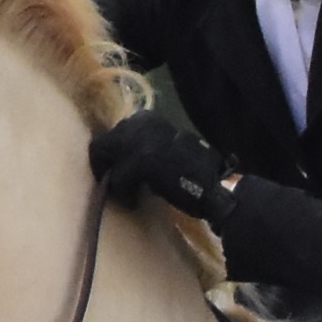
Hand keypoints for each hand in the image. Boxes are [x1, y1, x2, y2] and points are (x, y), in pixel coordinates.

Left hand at [91, 108, 230, 219]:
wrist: (217, 188)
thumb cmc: (197, 173)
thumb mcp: (169, 148)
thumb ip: (148, 145)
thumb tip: (123, 157)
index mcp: (150, 118)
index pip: (115, 132)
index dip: (111, 155)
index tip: (116, 172)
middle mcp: (144, 123)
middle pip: (103, 142)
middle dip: (104, 165)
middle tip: (112, 184)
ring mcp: (143, 140)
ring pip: (106, 158)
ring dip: (111, 178)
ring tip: (121, 193)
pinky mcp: (144, 160)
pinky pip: (118, 177)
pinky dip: (123, 193)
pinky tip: (132, 203)